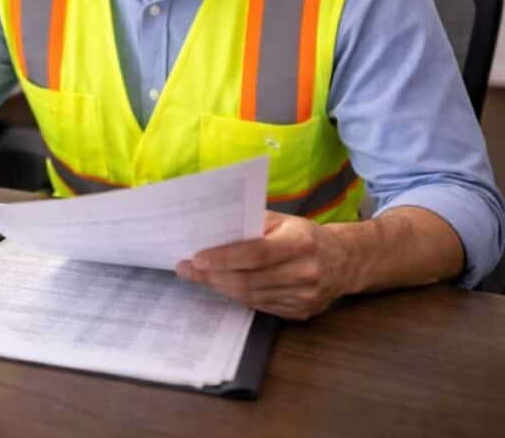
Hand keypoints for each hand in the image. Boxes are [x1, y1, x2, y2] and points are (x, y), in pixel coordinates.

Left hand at [175, 211, 353, 319]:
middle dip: (212, 276)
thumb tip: (211, 231)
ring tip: (200, 277)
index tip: (195, 259)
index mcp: (300, 243)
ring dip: (221, 287)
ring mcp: (304, 297)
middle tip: (186, 270)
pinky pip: (260, 307)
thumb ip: (251, 224)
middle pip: (248, 280)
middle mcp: (305, 272)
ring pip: (250, 297)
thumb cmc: (305, 235)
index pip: (254, 253)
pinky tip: (225, 286)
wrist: (345, 262)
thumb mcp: (283, 220)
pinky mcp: (301, 313)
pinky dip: (239, 296)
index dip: (223, 258)